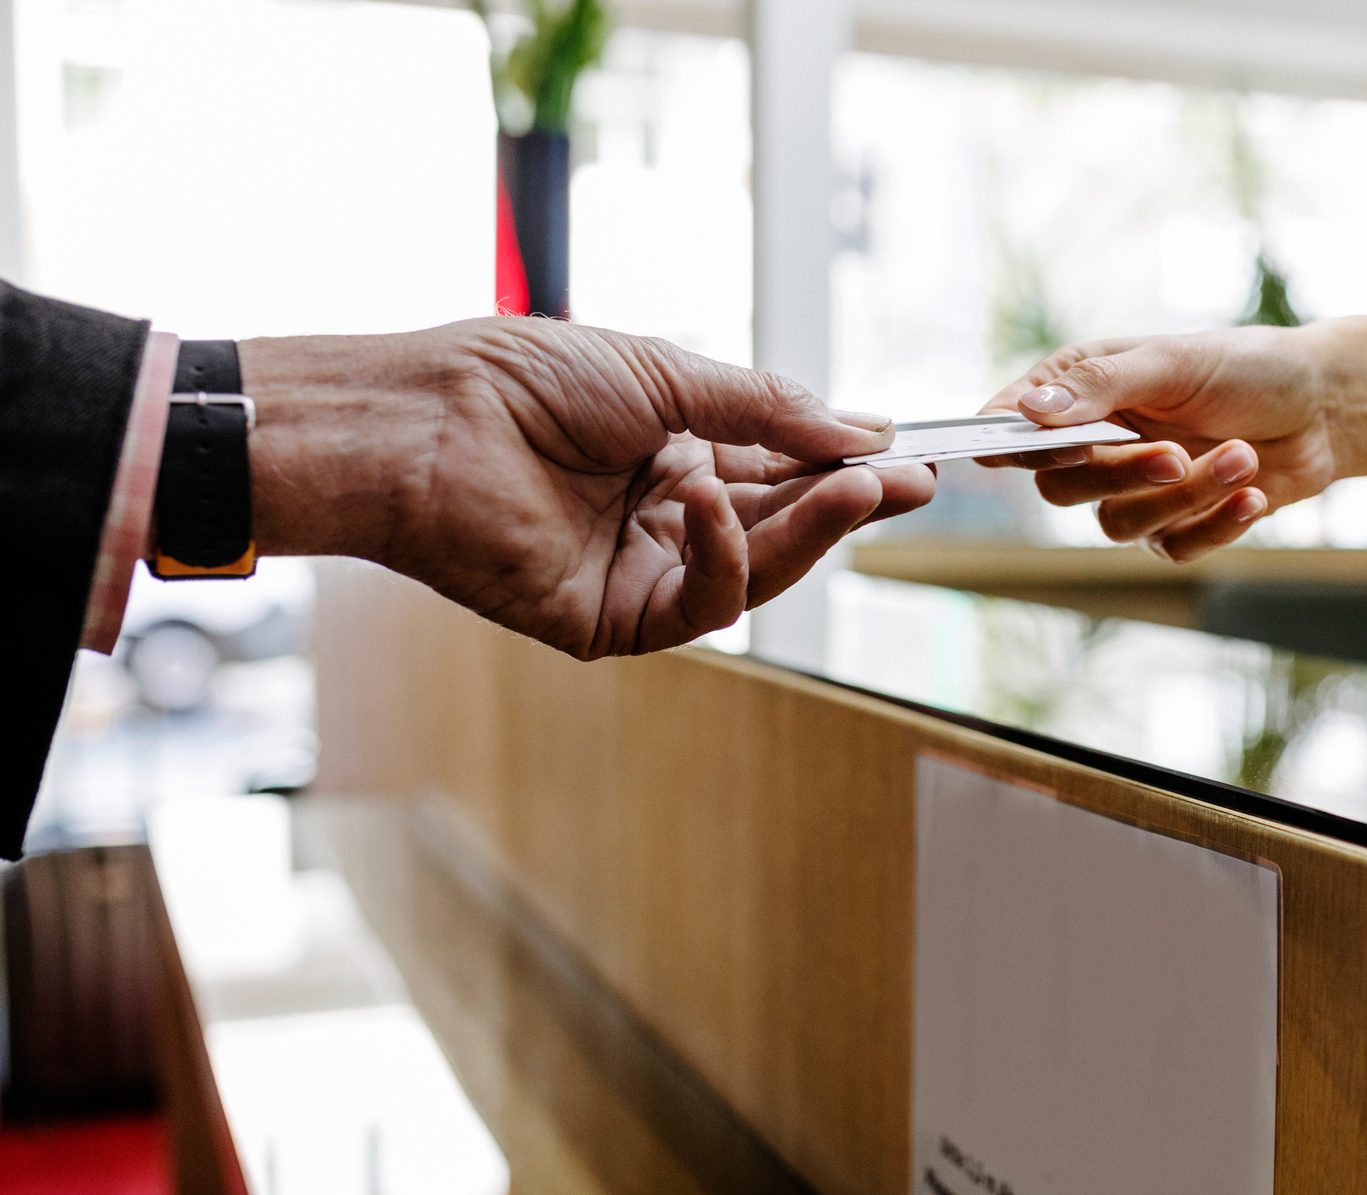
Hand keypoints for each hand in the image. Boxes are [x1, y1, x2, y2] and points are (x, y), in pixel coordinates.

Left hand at [243, 318, 931, 657]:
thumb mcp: (667, 374)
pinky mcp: (614, 620)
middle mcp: (665, 517)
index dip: (847, 464)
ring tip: (856, 490)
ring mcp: (642, 572)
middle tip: (911, 483)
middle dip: (848, 502)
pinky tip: (717, 504)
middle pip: (782, 524)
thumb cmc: (522, 379)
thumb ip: (765, 409)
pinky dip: (723, 556)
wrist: (425, 421)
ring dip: (810, 532)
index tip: (913, 454)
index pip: (784, 469)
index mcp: (675, 454)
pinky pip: (698, 604)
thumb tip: (860, 431)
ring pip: (755, 570)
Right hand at [982, 325, 1342, 560]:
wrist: (1324, 408)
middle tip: (1176, 454)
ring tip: (1241, 457)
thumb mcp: (1174, 361)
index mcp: (1081, 391)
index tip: (1017, 453)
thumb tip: (1030, 413)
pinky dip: (1216, 523)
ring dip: (1184, 496)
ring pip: (1118, 525)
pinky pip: (1172, 547)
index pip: (1013, 426)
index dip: (1005, 443)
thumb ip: (1101, 385)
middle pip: (1061, 488)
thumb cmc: (1247, 367)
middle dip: (1121, 475)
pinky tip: (1253, 494)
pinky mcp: (1176, 528)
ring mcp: (1134, 491)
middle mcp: (1098, 444)